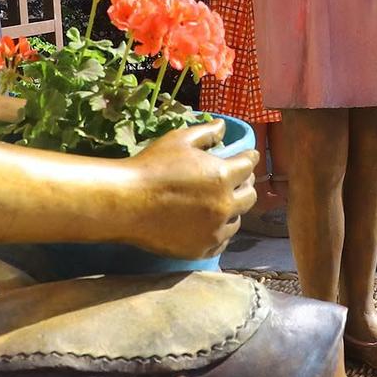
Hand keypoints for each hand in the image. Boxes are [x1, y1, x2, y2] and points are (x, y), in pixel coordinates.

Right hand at [120, 121, 255, 258]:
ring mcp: (214, 230)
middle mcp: (225, 205)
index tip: (247, 157)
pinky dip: (218, 232)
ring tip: (218, 203)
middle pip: (249, 196)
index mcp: (223, 175)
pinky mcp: (201, 249)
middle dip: (244, 185)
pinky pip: (221, 241)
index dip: (248, 158)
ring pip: (236, 220)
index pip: (248, 166)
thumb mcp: (179, 140)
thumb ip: (206, 133)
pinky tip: (209, 225)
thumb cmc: (151, 167)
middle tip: (234, 180)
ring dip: (232, 210)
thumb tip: (224, 127)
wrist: (126, 203)